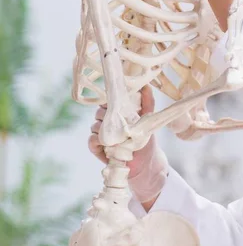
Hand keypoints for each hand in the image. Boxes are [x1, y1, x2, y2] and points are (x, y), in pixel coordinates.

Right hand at [88, 86, 168, 202]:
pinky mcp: (96, 147)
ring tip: (117, 132)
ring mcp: (100, 134)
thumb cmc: (144, 137)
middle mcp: (106, 122)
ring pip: (94, 125)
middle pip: (98, 113)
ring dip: (103, 127)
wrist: (144, 160)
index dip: (110, 101)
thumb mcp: (148, 118)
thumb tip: (146, 85)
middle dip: (106, 114)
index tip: (117, 102)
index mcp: (116, 113)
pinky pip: (91, 139)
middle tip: (118, 118)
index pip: (107, 102)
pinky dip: (97, 139)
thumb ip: (147, 102)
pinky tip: (107, 142)